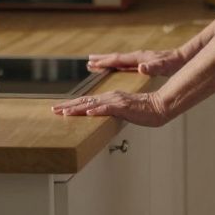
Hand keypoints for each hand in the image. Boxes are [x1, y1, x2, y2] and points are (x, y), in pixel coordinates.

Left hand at [51, 90, 171, 126]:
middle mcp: (110, 97)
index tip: (60, 109)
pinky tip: (88, 113)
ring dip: (77, 109)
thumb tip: (101, 117)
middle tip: (54, 110)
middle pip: (85, 101)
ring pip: (92, 105)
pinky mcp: (123, 107)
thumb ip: (112, 112)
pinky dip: (96, 111)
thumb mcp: (123, 112)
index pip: (87, 102)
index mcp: (110, 98)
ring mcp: (116, 101)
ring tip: (64, 112)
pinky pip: (107, 109)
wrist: (160, 107)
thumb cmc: (144, 110)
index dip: (72, 105)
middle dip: (68, 106)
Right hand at [87, 49, 186, 76]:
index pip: (118, 59)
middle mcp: (137, 57)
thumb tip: (141, 67)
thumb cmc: (172, 63)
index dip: (105, 62)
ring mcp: (139, 59)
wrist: (181, 58)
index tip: (91, 63)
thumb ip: (152, 67)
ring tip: (96, 64)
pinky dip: (116, 65)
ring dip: (107, 62)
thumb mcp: (163, 66)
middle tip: (87, 62)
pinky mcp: (142, 62)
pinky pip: (125, 64)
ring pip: (119, 60)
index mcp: (138, 58)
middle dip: (101, 60)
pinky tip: (114, 68)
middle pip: (115, 58)